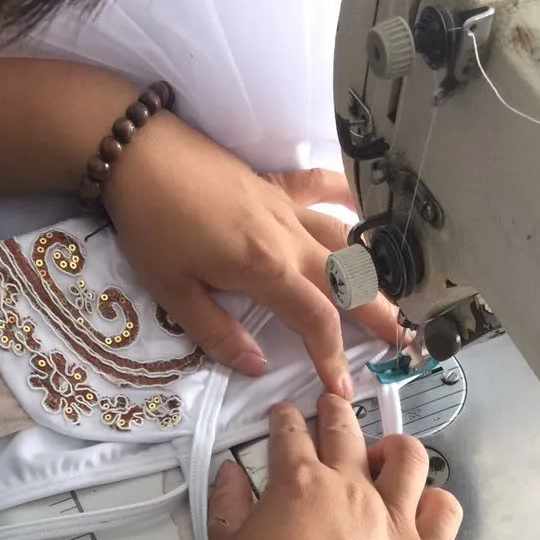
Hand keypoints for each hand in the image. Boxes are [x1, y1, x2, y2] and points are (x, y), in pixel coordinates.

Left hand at [104, 115, 398, 395]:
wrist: (138, 153)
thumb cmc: (151, 225)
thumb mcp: (174, 293)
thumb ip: (218, 334)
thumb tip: (256, 365)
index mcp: (266, 269)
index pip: (315, 321)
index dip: (332, 357)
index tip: (342, 386)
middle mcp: (288, 238)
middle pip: (346, 281)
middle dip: (377, 314)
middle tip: (401, 340)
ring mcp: (285, 207)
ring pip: (342, 241)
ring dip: (369, 270)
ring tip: (388, 293)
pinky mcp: (273, 184)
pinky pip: (321, 189)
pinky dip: (346, 199)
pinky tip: (362, 208)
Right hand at [208, 396, 461, 539]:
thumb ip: (227, 502)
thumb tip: (230, 472)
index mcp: (299, 485)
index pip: (291, 433)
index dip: (285, 420)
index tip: (285, 418)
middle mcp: (351, 492)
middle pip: (347, 431)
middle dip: (335, 412)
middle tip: (331, 408)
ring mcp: (393, 522)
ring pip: (408, 458)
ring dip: (393, 446)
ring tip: (384, 452)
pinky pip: (444, 512)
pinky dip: (435, 500)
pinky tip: (422, 504)